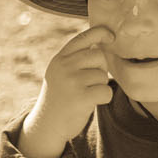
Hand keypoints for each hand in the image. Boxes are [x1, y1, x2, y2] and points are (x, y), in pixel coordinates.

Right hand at [16, 24, 113, 157]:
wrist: (47, 125)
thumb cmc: (60, 98)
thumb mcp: (60, 73)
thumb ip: (75, 59)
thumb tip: (101, 45)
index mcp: (60, 58)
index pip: (83, 38)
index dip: (100, 33)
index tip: (111, 37)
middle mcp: (64, 66)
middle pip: (99, 56)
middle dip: (101, 69)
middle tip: (90, 82)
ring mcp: (72, 81)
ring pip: (103, 75)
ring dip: (100, 86)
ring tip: (86, 94)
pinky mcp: (81, 97)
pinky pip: (106, 91)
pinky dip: (104, 98)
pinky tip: (91, 102)